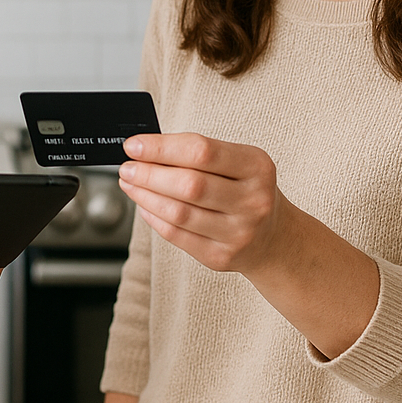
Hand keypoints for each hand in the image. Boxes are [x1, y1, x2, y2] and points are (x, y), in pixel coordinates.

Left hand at [117, 132, 288, 273]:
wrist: (274, 237)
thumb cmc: (246, 189)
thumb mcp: (237, 163)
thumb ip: (197, 154)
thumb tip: (145, 150)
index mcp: (256, 167)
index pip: (201, 151)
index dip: (161, 147)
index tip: (133, 145)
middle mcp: (252, 200)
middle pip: (189, 184)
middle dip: (148, 174)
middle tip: (127, 168)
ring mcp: (239, 232)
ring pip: (179, 213)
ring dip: (145, 196)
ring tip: (130, 184)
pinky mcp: (222, 257)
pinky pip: (177, 236)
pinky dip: (154, 218)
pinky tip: (144, 206)